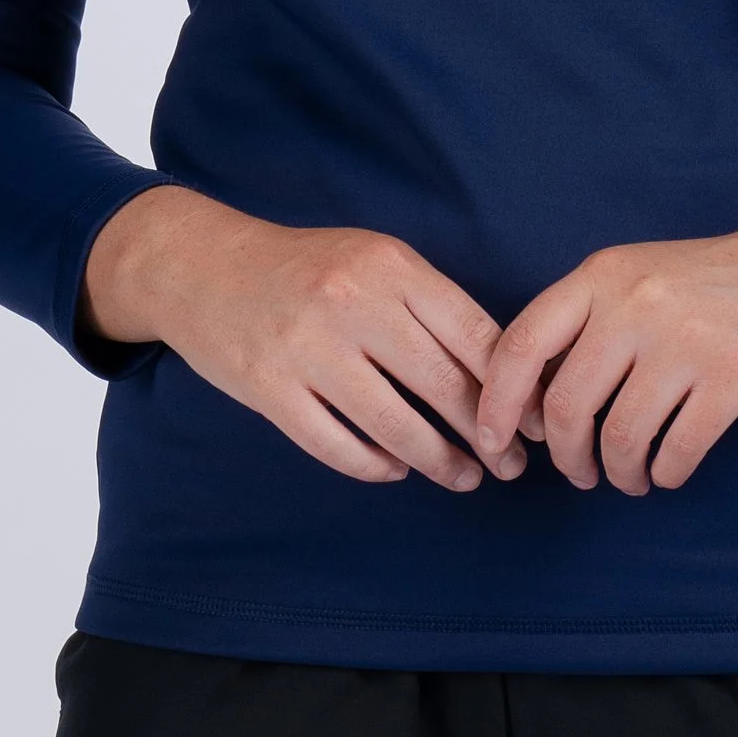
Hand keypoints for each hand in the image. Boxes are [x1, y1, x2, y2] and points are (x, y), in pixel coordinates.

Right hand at [81, 186, 524, 492]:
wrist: (203, 266)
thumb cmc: (306, 266)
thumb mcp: (373, 258)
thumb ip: (427, 304)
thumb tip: (497, 369)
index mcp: (390, 265)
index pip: (473, 333)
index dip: (513, 386)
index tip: (534, 422)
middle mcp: (353, 303)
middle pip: (442, 385)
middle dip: (487, 435)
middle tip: (510, 467)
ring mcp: (308, 349)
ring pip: (394, 424)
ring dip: (439, 461)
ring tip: (465, 478)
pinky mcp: (269, 390)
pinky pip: (336, 445)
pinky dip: (374, 465)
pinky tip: (395, 470)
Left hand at [472, 176, 737, 494]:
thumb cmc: (719, 279)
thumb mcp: (642, 275)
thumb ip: (588, 320)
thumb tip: (530, 398)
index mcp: (603, 274)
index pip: (521, 345)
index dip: (496, 405)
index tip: (495, 444)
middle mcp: (636, 302)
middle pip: (565, 406)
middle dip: (565, 457)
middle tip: (580, 471)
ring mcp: (685, 339)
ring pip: (619, 438)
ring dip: (617, 473)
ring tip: (629, 476)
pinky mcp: (734, 376)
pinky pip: (677, 451)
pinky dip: (665, 474)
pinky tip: (669, 469)